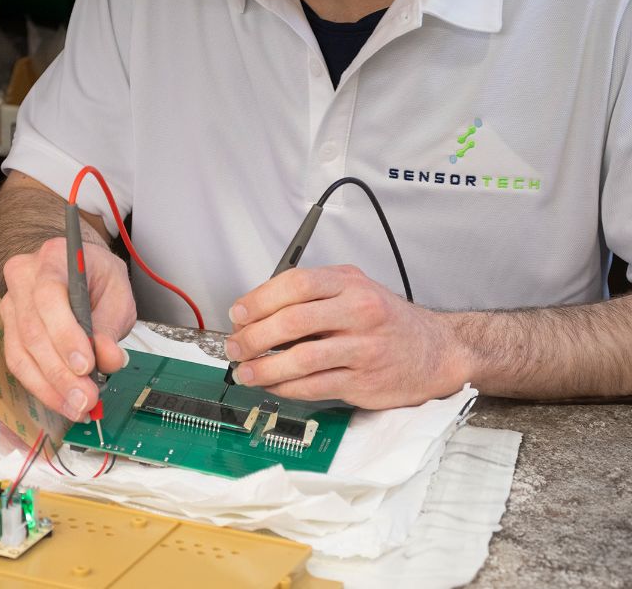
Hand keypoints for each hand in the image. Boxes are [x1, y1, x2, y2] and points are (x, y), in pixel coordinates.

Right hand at [0, 237, 135, 420]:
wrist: (80, 270)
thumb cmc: (98, 277)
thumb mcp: (118, 293)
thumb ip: (112, 325)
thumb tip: (108, 359)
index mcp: (53, 258)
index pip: (49, 296)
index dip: (64, 334)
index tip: (86, 365)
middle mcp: (23, 278)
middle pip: (32, 331)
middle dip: (61, 372)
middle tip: (86, 398)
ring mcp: (11, 304)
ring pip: (21, 353)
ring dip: (50, 387)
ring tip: (78, 406)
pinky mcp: (9, 329)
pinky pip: (18, 363)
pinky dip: (41, 387)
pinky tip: (62, 401)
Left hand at [224, 265, 469, 408]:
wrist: (436, 351)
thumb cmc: (388, 321)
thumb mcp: (355, 289)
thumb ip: (314, 294)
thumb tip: (258, 311)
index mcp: (350, 284)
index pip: (296, 284)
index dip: (259, 299)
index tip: (238, 313)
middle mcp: (358, 312)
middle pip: (292, 321)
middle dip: (253, 336)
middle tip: (235, 346)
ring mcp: (363, 348)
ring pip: (300, 359)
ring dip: (264, 367)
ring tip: (245, 371)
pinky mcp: (363, 382)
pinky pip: (314, 386)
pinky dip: (285, 387)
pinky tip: (273, 384)